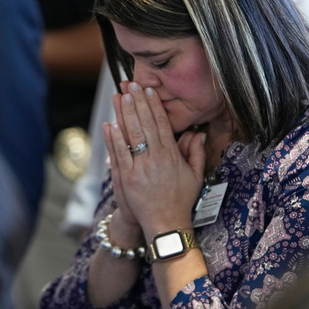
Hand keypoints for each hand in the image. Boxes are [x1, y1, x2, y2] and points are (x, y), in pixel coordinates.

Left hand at [104, 81, 206, 238]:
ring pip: (131, 135)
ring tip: (120, 96)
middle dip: (137, 102)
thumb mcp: (196, 176)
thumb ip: (197, 153)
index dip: (154, 106)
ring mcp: (141, 168)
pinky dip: (114, 139)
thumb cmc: (181, 200)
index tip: (150, 90)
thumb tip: (198, 134)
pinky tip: (110, 124)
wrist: (166, 224)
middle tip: (131, 84)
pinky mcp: (128, 178)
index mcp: (172, 156)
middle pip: (145, 124)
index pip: (162, 124)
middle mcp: (156, 159)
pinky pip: (120, 154)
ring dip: (125, 114)